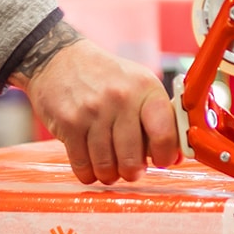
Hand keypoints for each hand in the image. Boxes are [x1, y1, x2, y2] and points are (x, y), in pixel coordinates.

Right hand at [22, 39, 180, 184]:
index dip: (165, 156)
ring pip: (106, 167)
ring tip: (110, 167)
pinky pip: (82, 166)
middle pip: (132, 159)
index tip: (161, 160)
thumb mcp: (138, 85)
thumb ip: (158, 117)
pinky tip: (91, 165)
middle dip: (132, 171)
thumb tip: (175, 154)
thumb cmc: (105, 76)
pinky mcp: (69, 123)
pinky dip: (88, 173)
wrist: (59, 58)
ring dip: (109, 174)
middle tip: (130, 168)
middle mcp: (120, 98)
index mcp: (145, 88)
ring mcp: (92, 111)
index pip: (164, 133)